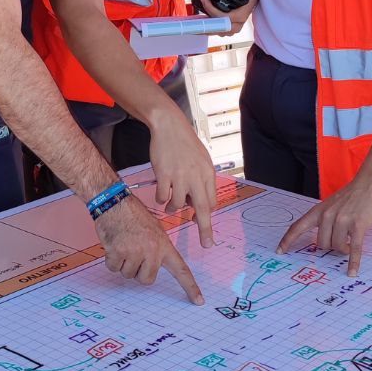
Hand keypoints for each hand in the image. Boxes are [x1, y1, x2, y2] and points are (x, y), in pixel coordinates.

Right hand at [95, 194, 203, 303]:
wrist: (114, 202)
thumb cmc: (133, 215)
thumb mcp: (155, 229)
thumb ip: (158, 249)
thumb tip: (154, 267)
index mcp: (164, 245)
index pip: (181, 270)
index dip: (190, 287)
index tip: (199, 301)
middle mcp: (151, 250)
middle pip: (146, 280)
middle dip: (138, 272)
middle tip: (133, 254)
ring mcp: (134, 251)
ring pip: (128, 275)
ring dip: (123, 265)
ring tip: (123, 245)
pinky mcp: (118, 252)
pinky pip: (114, 269)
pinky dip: (112, 261)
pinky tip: (114, 245)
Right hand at [149, 107, 216, 246]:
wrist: (169, 127)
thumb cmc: (185, 144)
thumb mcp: (201, 161)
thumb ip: (202, 181)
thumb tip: (199, 203)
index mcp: (208, 173)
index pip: (211, 202)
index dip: (205, 214)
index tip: (200, 223)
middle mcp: (196, 176)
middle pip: (203, 208)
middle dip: (205, 229)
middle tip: (206, 243)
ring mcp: (180, 176)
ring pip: (178, 204)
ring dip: (173, 207)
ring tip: (169, 200)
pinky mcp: (164, 175)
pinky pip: (162, 197)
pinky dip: (161, 199)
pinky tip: (161, 191)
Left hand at [197, 0, 257, 36]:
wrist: (249, 0)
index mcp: (241, 16)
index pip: (224, 16)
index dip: (212, 9)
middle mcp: (236, 26)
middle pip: (218, 28)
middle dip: (205, 24)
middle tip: (193, 18)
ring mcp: (230, 29)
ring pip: (215, 32)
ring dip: (204, 28)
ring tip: (191, 24)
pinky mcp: (225, 30)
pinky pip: (214, 32)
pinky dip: (205, 29)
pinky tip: (195, 26)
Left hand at [276, 175, 371, 276]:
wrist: (369, 183)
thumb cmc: (350, 196)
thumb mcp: (330, 205)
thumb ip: (323, 220)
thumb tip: (322, 242)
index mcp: (318, 211)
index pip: (297, 227)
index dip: (287, 240)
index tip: (279, 251)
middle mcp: (327, 216)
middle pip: (321, 244)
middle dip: (331, 246)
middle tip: (342, 240)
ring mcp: (342, 220)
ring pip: (337, 247)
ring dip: (344, 249)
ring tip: (351, 240)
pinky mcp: (358, 225)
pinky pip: (354, 248)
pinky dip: (353, 262)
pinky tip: (352, 272)